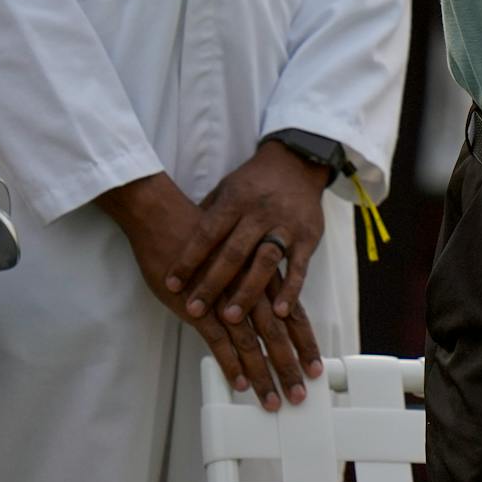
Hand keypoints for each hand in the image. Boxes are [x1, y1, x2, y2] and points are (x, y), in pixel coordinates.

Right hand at [98, 174, 322, 409]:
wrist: (167, 217)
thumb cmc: (203, 235)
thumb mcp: (237, 254)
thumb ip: (250, 277)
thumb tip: (259, 301)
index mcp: (263, 277)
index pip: (293, 315)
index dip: (306, 343)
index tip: (316, 369)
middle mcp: (251, 289)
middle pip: (279, 335)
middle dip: (290, 367)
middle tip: (299, 396)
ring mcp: (226, 298)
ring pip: (253, 343)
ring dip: (263, 374)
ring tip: (272, 400)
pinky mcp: (199, 306)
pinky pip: (219, 341)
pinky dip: (231, 364)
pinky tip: (239, 384)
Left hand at [167, 142, 329, 331]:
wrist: (297, 162)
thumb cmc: (253, 182)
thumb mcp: (225, 190)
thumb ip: (207, 218)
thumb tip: (176, 247)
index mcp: (236, 201)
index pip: (208, 234)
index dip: (189, 260)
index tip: (172, 285)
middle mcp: (261, 213)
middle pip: (234, 252)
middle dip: (213, 283)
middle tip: (194, 310)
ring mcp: (287, 225)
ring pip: (265, 261)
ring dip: (248, 291)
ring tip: (232, 319)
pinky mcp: (309, 236)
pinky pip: (299, 267)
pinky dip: (291, 290)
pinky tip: (280, 312)